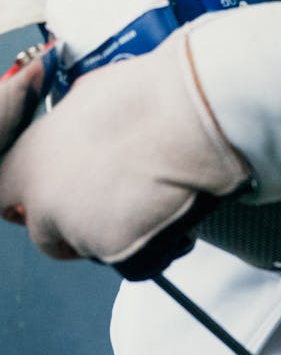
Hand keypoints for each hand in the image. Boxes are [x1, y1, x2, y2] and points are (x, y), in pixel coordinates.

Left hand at [0, 29, 250, 264]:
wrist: (188, 114)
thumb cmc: (146, 94)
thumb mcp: (89, 95)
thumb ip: (71, 126)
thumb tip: (80, 128)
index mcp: (30, 159)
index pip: (5, 194)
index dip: (26, 200)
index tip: (44, 201)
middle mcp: (45, 201)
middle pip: (47, 235)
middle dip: (75, 225)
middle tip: (108, 203)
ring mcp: (78, 231)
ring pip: (93, 246)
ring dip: (116, 229)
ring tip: (151, 192)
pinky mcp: (115, 251)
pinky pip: (132, 260)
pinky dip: (149, 244)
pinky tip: (168, 212)